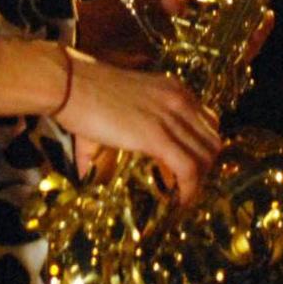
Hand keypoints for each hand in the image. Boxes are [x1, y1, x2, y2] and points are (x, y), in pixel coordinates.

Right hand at [54, 49, 221, 203]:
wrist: (69, 83)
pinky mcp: (156, 136)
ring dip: (199, 181)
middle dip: (204, 168)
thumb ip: (119, 136)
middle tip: (186, 186)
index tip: (188, 169)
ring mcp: (170, 117)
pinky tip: (179, 200)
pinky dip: (189, 189)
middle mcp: (179, 100)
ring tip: (182, 196)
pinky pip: (188, 168)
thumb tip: (89, 174)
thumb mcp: (119, 108)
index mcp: (173, 90)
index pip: (208, 123)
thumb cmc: (85, 94)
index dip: (201, 149)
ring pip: (206, 156)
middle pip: (213, 141)